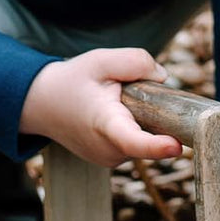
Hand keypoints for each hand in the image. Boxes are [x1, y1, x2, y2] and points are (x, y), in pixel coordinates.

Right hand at [20, 48, 183, 168]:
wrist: (42, 104)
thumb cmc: (72, 81)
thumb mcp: (101, 60)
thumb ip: (135, 62)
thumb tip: (163, 77)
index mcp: (104, 124)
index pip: (133, 140)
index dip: (157, 146)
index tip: (178, 146)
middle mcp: (108, 149)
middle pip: (150, 134)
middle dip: (152, 112)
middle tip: (125, 90)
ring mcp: (110, 159)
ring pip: (145, 138)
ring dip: (140, 119)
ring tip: (112, 102)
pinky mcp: (112, 160)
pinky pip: (136, 142)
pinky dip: (133, 126)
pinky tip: (114, 113)